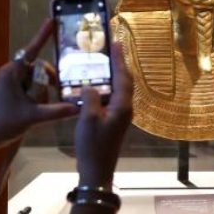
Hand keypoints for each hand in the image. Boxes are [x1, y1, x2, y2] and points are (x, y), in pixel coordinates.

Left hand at [0, 19, 77, 154]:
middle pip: (39, 69)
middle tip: (53, 96)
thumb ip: (56, 111)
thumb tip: (77, 108)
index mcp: (12, 72)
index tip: (51, 21)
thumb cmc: (5, 123)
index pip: (32, 50)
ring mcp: (11, 81)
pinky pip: (31, 87)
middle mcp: (11, 72)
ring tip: (38, 109)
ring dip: (41, 93)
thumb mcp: (33, 117)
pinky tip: (38, 108)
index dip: (43, 35)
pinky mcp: (12, 90)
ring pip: (36, 79)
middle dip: (47, 83)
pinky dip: (37, 96)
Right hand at [75, 43, 132, 188]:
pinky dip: (107, 86)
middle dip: (118, 63)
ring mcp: (120, 115)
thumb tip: (90, 85)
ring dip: (113, 74)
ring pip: (119, 88)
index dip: (119, 59)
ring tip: (104, 60)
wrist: (96, 170)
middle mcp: (125, 108)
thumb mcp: (87, 119)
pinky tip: (96, 82)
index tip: (116, 42)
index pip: (123, 76)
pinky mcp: (114, 120)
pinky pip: (112, 97)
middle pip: (124, 80)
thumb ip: (91, 97)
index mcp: (122, 106)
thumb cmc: (93, 145)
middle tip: (111, 47)